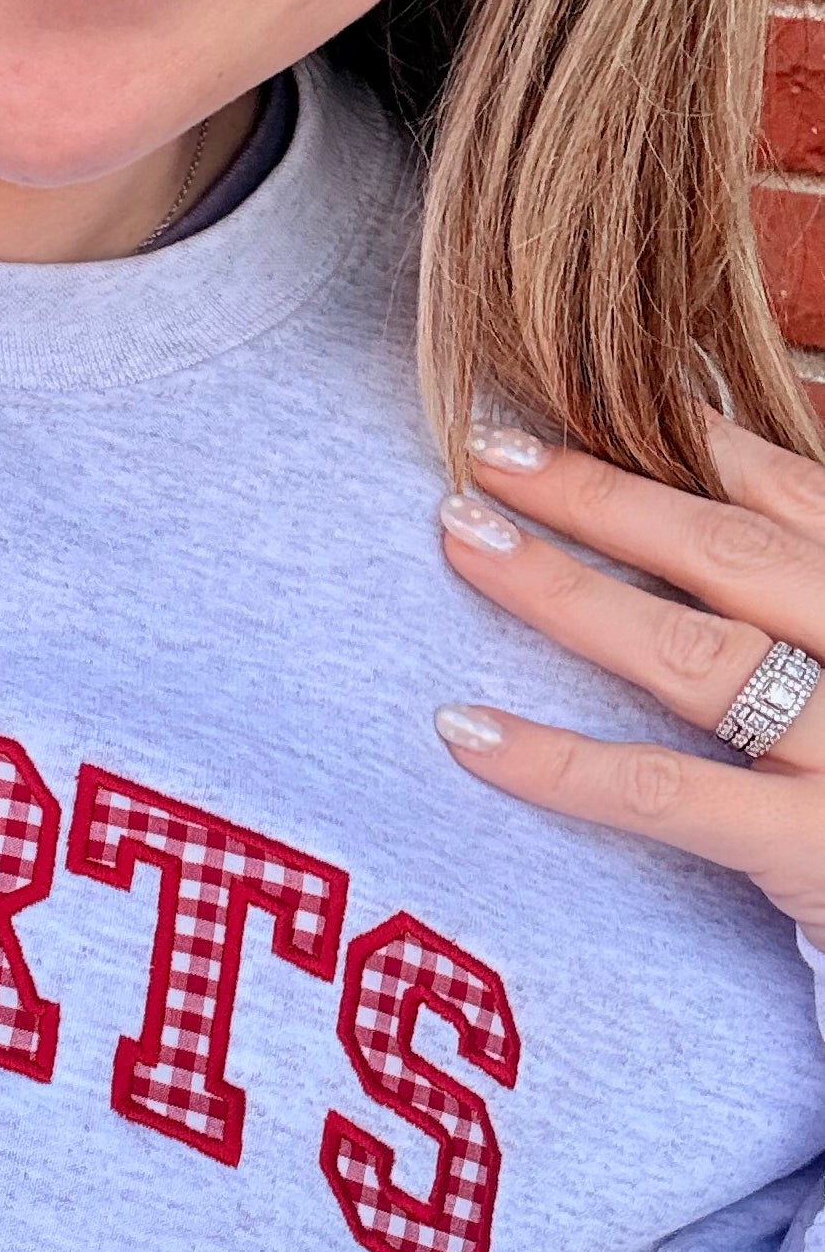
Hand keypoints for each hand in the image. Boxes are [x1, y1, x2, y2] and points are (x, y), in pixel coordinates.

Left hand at [431, 413, 824, 939]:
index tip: (582, 403)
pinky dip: (560, 762)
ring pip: (696, 653)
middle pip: (731, 554)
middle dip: (602, 493)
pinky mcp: (816, 848)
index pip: (799, 496)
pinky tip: (464, 729)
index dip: (692, 442)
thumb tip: (721, 469)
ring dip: (567, 591)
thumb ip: (811, 590)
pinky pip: (668, 793)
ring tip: (462, 540)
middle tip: (485, 451)